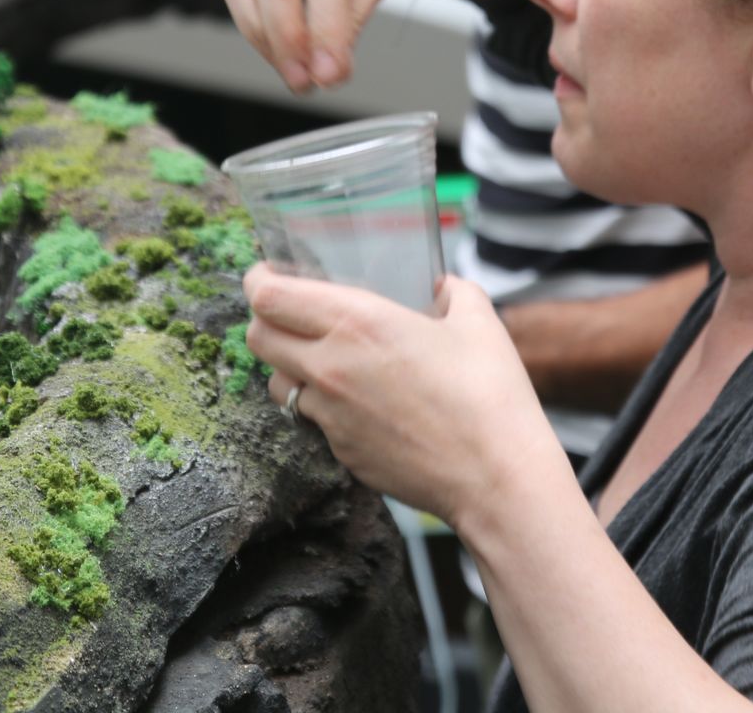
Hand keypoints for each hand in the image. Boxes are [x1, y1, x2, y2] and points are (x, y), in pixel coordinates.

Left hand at [244, 267, 561, 525]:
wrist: (495, 477)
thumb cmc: (490, 395)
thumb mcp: (479, 321)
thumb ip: (455, 291)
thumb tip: (443, 286)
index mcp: (357, 322)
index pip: (268, 296)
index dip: (258, 280)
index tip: (266, 274)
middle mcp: (331, 367)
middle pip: (257, 337)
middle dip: (264, 320)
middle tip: (288, 314)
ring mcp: (331, 415)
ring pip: (278, 383)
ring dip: (289, 367)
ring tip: (324, 360)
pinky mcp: (342, 452)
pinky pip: (314, 420)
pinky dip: (324, 407)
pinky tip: (361, 403)